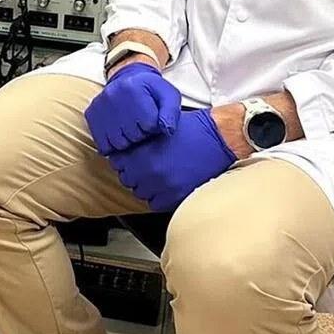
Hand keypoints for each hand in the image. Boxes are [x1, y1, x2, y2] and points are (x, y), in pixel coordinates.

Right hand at [84, 61, 180, 155]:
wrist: (128, 81)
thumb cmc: (151, 92)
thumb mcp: (168, 96)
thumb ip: (171, 112)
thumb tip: (166, 130)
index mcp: (133, 87)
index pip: (150, 125)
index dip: (155, 126)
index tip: (153, 118)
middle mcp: (112, 95)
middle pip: (133, 135)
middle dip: (141, 134)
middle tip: (141, 123)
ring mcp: (99, 105)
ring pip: (118, 143)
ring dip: (128, 141)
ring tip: (130, 127)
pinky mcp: (90, 114)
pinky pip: (103, 144)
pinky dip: (113, 144)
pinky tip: (119, 133)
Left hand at [108, 109, 236, 211]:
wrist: (217, 139)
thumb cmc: (190, 130)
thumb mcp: (157, 128)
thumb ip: (139, 142)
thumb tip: (124, 148)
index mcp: (143, 153)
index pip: (116, 163)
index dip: (122, 159)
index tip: (128, 157)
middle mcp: (151, 172)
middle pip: (127, 180)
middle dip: (132, 172)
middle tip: (142, 166)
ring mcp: (165, 187)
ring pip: (140, 193)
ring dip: (145, 186)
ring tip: (154, 176)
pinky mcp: (178, 197)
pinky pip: (157, 204)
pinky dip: (158, 197)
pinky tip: (164, 186)